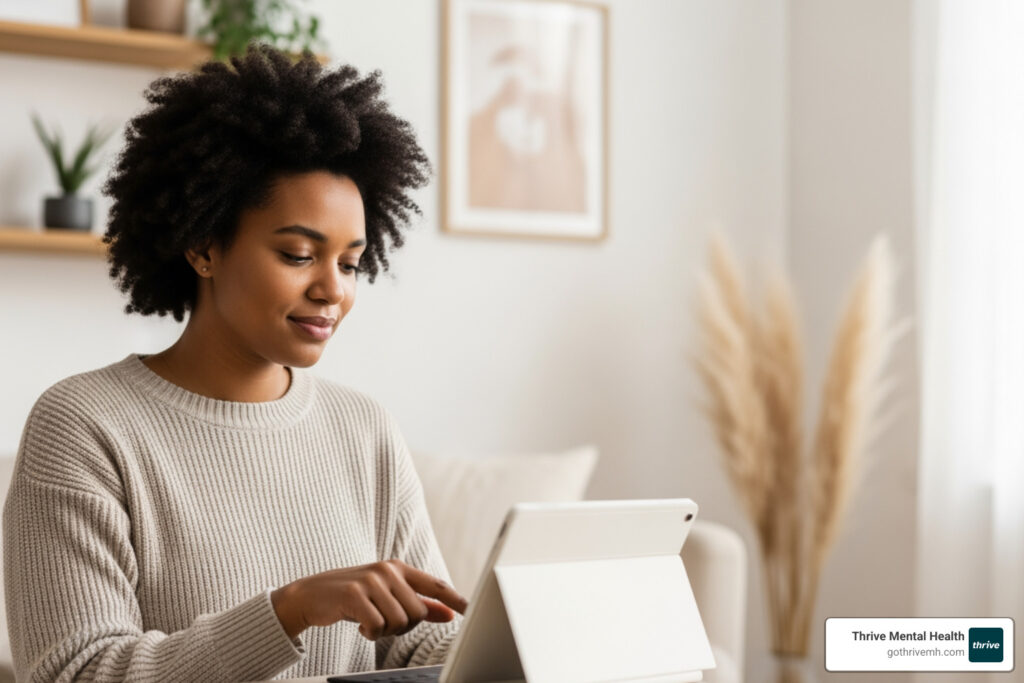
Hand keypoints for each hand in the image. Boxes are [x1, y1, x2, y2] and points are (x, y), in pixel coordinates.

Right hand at [270, 559, 468, 640]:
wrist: (310, 595)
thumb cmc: (353, 597)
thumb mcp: (386, 595)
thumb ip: (418, 603)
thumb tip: (448, 613)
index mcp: (399, 568)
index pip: (435, 584)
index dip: (455, 598)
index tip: (471, 609)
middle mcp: (387, 570)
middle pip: (417, 613)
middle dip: (402, 626)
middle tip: (382, 622)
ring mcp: (371, 580)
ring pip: (399, 622)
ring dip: (384, 631)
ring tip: (369, 621)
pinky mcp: (354, 594)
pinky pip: (377, 626)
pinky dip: (370, 633)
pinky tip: (359, 625)